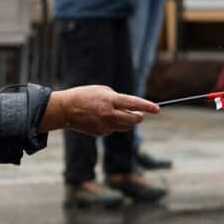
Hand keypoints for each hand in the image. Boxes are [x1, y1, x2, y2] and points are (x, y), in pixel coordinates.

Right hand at [40, 85, 159, 136]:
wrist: (66, 109)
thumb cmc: (85, 96)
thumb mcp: (102, 91)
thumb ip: (118, 99)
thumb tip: (131, 108)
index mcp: (109, 100)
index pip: (133, 103)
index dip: (147, 106)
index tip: (157, 109)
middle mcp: (109, 114)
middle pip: (133, 119)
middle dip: (139, 116)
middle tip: (139, 113)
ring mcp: (105, 125)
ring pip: (126, 126)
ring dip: (128, 121)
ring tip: (117, 113)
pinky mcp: (101, 133)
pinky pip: (115, 129)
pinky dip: (114, 125)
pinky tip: (103, 119)